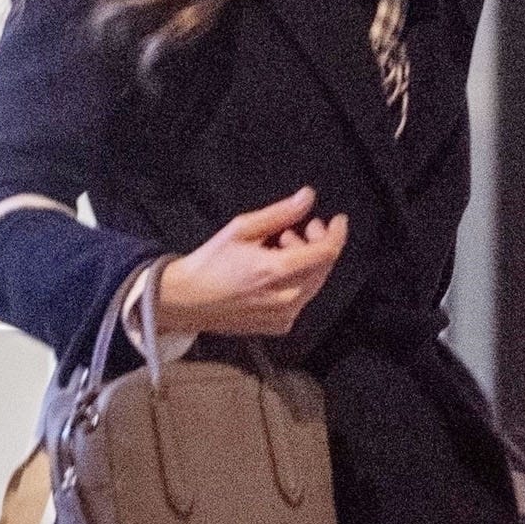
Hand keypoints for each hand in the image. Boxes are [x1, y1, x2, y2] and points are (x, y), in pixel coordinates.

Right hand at [154, 188, 348, 338]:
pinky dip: (296, 280)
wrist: (187, 301)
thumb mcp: (242, 229)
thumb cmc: (210, 262)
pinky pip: (300, 299)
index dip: (336, 234)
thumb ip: (280, 214)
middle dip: (318, 244)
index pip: (326, 253)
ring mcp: (284, 316)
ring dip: (306, 261)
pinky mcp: (279, 326)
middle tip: (303, 227)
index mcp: (277, 272)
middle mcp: (286, 298)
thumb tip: (308, 197)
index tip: (337, 220)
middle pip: (323, 268)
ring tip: (282, 245)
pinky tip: (275, 270)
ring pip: (313, 283)